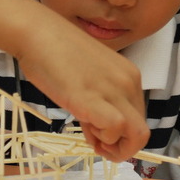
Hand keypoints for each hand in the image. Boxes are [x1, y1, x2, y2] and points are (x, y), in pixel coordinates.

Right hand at [16, 13, 149, 161]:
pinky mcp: (92, 98)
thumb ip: (100, 101)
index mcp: (130, 76)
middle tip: (97, 144)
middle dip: (121, 146)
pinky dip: (105, 138)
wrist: (37, 33)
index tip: (99, 134)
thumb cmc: (56, 52)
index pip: (138, 118)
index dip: (121, 134)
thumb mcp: (88, 78)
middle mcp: (128, 82)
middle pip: (142, 131)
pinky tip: (86, 131)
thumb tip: (98, 129)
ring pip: (137, 134)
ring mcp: (113, 90)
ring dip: (114, 145)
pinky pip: (116, 127)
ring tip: (90, 136)